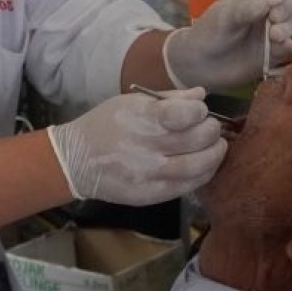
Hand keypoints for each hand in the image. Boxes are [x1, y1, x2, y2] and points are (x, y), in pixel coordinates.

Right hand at [46, 88, 226, 206]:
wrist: (75, 161)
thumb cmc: (105, 124)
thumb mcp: (131, 102)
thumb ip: (169, 99)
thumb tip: (202, 95)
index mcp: (140, 118)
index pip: (183, 114)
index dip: (199, 112)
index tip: (200, 111)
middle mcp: (145, 147)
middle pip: (196, 140)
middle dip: (213, 131)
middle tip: (213, 128)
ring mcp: (148, 174)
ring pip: (197, 167)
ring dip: (215, 155)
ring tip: (216, 147)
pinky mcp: (150, 195)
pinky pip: (187, 186)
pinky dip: (203, 175)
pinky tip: (204, 166)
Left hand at [164, 0, 291, 89]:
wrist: (201, 64)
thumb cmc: (209, 31)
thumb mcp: (223, 16)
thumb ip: (245, 9)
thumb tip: (269, 2)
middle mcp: (269, 7)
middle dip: (290, 5)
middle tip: (275, 17)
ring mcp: (273, 29)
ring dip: (286, 28)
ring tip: (273, 36)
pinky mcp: (275, 51)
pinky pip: (288, 46)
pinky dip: (286, 46)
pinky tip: (279, 48)